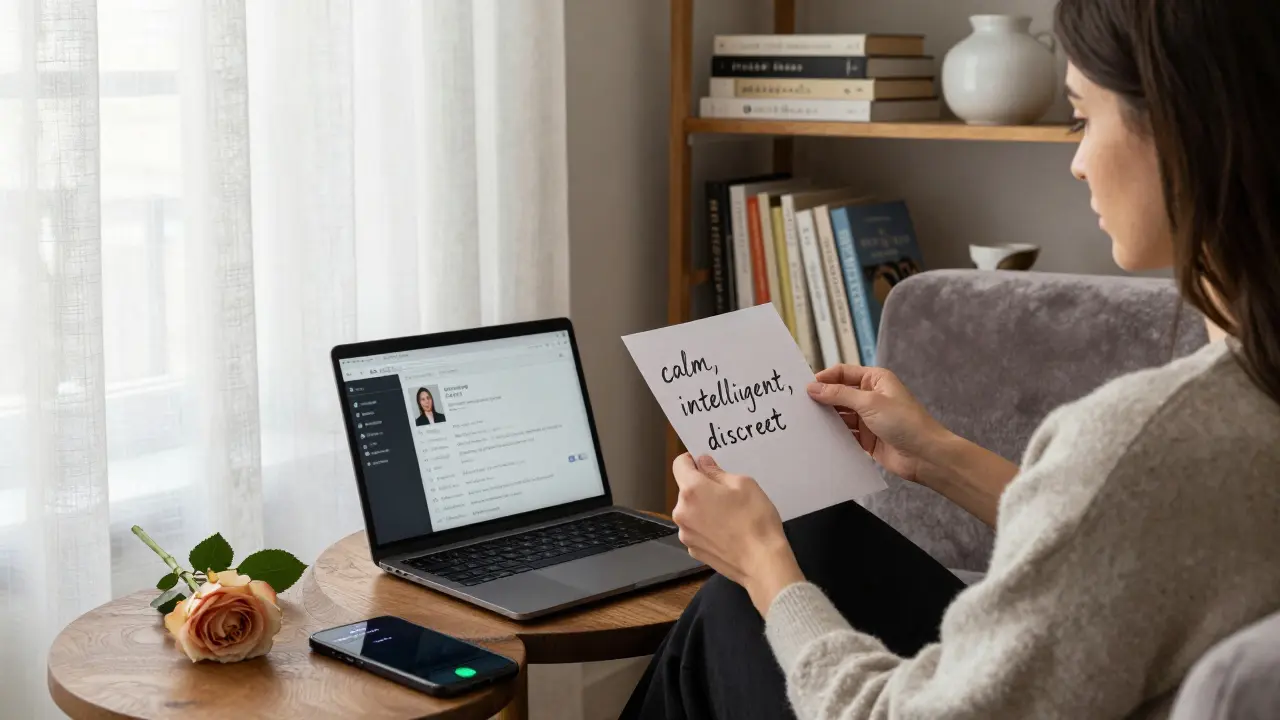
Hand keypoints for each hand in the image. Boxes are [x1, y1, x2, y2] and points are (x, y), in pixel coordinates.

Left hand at [671, 453, 803, 614]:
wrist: (762, 562)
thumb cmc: (755, 521)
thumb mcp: (744, 484)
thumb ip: (717, 472)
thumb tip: (704, 464)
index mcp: (692, 490)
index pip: (679, 465)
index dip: (692, 461)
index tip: (704, 464)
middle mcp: (682, 512)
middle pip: (686, 490)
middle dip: (702, 488)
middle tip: (728, 494)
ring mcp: (686, 534)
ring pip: (691, 511)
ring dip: (704, 509)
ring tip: (730, 515)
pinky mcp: (693, 550)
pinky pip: (697, 530)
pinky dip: (707, 527)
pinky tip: (727, 532)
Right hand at [807, 364, 950, 483]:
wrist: (925, 456)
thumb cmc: (906, 423)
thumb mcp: (870, 403)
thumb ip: (840, 394)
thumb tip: (814, 387)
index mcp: (875, 380)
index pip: (843, 373)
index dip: (824, 378)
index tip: (806, 388)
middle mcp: (870, 396)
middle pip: (839, 393)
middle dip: (823, 399)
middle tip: (801, 406)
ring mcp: (868, 418)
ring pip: (840, 414)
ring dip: (827, 418)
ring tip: (808, 423)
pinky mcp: (866, 438)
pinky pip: (845, 433)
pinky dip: (834, 434)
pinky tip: (821, 437)